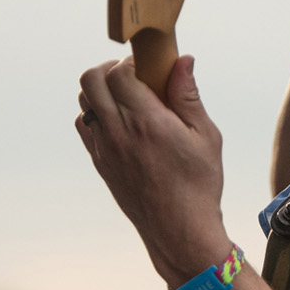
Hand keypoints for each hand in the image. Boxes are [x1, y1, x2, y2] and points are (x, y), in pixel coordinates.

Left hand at [77, 55, 233, 284]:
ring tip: (128, 97)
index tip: (149, 66)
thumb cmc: (199, 183)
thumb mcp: (206, 136)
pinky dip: (96, 114)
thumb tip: (182, 60)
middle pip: (90, 80)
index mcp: (147, 122)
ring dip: (101, 90)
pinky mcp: (100, 163)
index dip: (132, 62)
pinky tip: (121, 120)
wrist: (179, 229)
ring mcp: (104, 149)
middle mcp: (119, 133)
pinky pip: (85, 126)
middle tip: (134, 75)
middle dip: (110, 68)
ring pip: (83, 101)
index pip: (118, 73)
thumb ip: (188, 95)